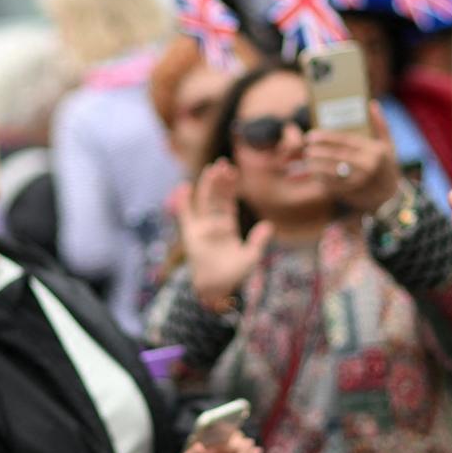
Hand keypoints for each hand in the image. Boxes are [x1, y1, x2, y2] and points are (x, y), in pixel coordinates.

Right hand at [174, 161, 271, 311]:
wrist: (215, 289)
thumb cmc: (233, 275)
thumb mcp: (250, 257)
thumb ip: (258, 241)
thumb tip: (268, 225)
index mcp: (227, 226)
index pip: (228, 201)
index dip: (230, 187)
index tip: (234, 171)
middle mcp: (213, 223)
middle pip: (216, 197)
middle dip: (220, 180)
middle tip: (224, 163)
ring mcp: (201, 227)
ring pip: (204, 201)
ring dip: (207, 185)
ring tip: (212, 169)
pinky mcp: (191, 234)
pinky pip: (185, 215)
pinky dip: (183, 202)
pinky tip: (184, 187)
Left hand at [305, 102, 401, 211]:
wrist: (391, 196)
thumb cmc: (387, 165)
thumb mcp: (388, 144)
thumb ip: (380, 124)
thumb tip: (371, 104)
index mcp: (374, 151)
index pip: (344, 140)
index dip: (325, 137)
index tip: (311, 135)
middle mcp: (367, 166)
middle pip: (335, 156)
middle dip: (317, 151)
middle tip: (306, 147)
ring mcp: (359, 182)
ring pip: (331, 172)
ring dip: (316, 166)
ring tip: (307, 160)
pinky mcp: (353, 194)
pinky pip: (332, 186)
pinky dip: (321, 179)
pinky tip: (314, 174)